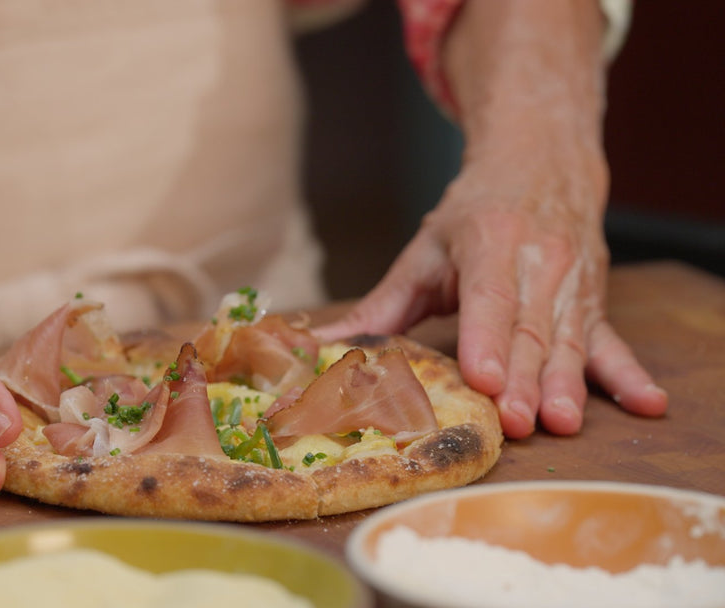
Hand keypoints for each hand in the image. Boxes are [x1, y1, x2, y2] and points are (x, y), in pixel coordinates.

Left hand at [315, 139, 667, 437]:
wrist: (543, 163)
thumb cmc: (474, 215)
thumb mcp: (423, 252)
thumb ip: (379, 307)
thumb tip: (318, 348)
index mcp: (490, 242)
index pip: (489, 298)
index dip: (487, 340)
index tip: (486, 379)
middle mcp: (538, 262)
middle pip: (531, 330)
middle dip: (525, 379)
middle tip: (516, 422)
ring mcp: (572, 283)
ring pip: (569, 341)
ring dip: (567, 385)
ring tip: (560, 422)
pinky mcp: (593, 302)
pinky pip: (610, 343)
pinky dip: (628, 375)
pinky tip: (647, 404)